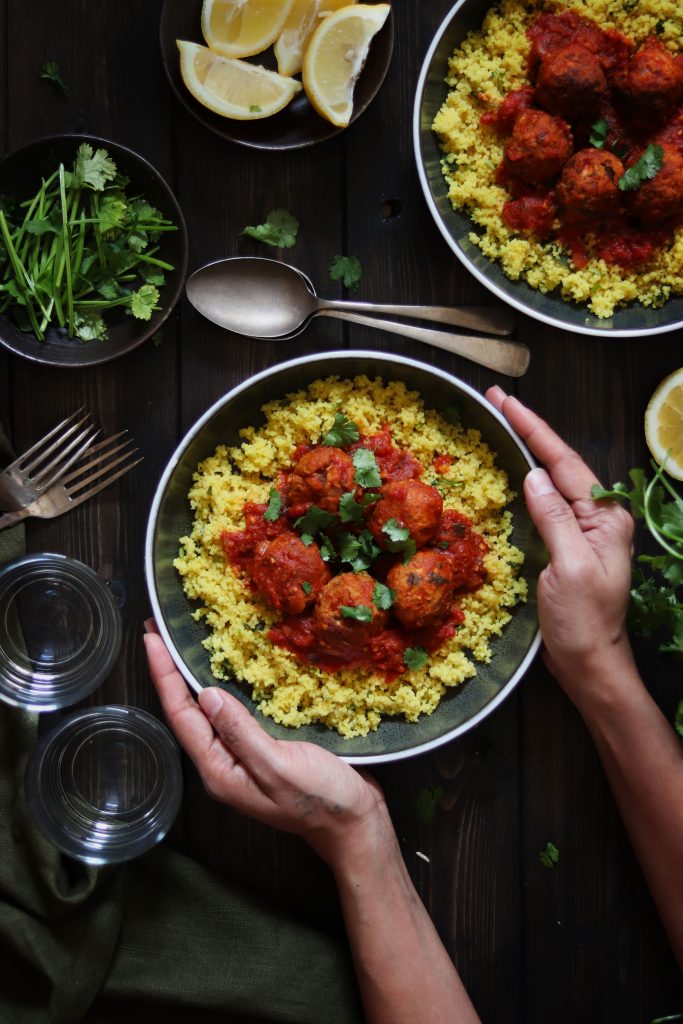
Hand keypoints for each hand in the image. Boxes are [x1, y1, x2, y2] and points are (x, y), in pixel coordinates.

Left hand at [143, 622, 386, 866]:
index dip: (164, 674)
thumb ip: (241, 733)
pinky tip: (230, 664)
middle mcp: (225, 761)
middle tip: (159, 627)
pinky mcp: (265, 746)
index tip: (151, 637)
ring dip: (195, 673)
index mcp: (220, 770)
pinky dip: (228, 683)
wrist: (355, 822)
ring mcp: (244, 755)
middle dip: (171, 670)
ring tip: (183, 639)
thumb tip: (205, 694)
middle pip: (188, 710)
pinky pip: (237, 710)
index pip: (181, 716)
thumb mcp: (278, 767)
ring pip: (210, 708)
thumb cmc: (320, 800)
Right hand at [486, 387, 634, 701]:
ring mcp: (582, 531)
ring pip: (551, 480)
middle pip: (558, 463)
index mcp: (603, 517)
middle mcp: (596, 517)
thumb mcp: (569, 566)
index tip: (506, 401)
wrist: (590, 664)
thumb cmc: (583, 621)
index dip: (533, 429)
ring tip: (501, 423)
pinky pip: (544, 504)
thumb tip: (533, 476)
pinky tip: (511, 472)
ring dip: (526, 450)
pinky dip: (524, 482)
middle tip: (497, 401)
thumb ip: (554, 517)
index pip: (563, 461)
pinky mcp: (565, 546)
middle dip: (528, 430)